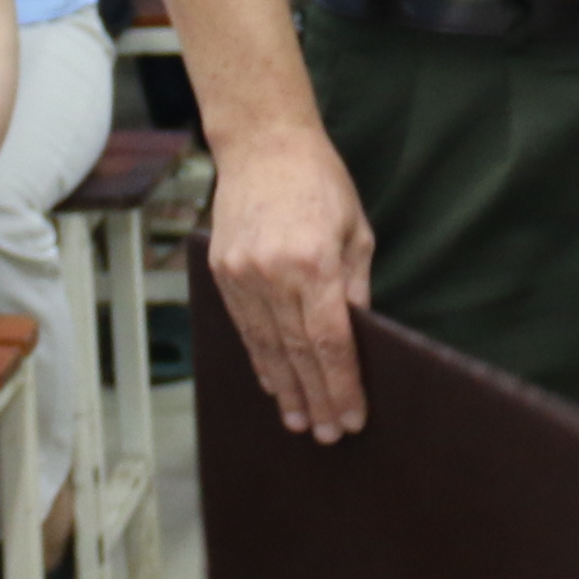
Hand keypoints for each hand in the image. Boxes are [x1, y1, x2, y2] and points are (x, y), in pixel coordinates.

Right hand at [211, 120, 378, 441]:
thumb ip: (354, 288)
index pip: (330, 342)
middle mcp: (273, 274)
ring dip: (285, 389)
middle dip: (316, 398)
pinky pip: (244, 327)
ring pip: (266, 347)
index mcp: (314, 263)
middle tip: (328, 434)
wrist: (262, 144)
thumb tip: (357, 339)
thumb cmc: (320, 181)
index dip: (342, 385)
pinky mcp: (222, 272)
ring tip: (300, 421)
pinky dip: (260, 359)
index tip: (352, 417)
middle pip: (297, 353)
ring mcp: (241, 275)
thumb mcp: (355, 230)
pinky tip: (273, 383)